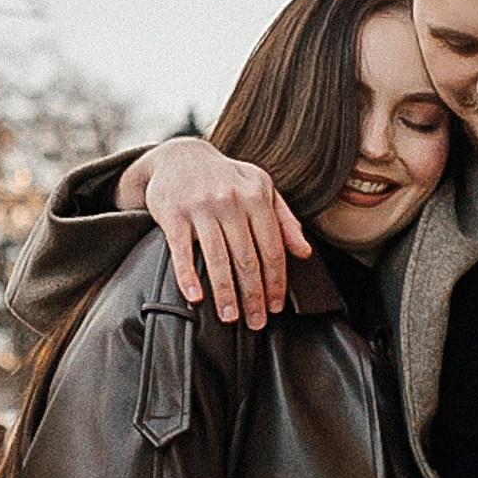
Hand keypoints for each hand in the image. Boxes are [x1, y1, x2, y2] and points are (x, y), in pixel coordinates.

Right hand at [115, 136, 308, 328]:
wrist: (180, 155)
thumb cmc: (226, 178)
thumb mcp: (261, 188)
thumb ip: (285, 220)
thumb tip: (305, 253)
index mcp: (256, 195)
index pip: (272, 247)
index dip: (276, 281)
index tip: (276, 306)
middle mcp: (230, 199)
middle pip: (247, 258)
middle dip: (254, 295)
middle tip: (256, 322)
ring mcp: (200, 207)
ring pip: (218, 259)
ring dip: (225, 293)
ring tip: (230, 318)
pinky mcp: (173, 214)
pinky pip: (182, 252)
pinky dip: (188, 277)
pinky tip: (196, 298)